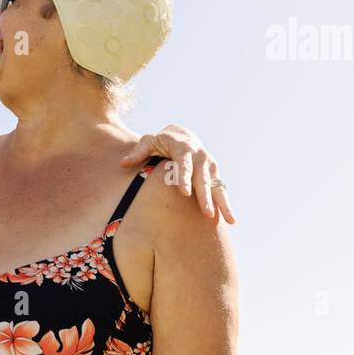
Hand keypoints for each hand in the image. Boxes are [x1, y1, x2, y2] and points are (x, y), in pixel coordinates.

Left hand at [120, 123, 235, 223]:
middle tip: (206, 213)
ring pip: (217, 185)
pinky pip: (221, 189)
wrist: (183, 134)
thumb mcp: (149, 140)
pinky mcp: (214, 173)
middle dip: (205, 196)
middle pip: (203, 178)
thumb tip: (123, 163)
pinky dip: (226, 203)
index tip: (184, 193)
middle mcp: (200, 156)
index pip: (184, 164)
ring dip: (223, 202)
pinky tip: (230, 219)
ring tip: (230, 220)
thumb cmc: (161, 140)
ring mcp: (210, 165)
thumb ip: (138, 152)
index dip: (185, 178)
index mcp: (184, 147)